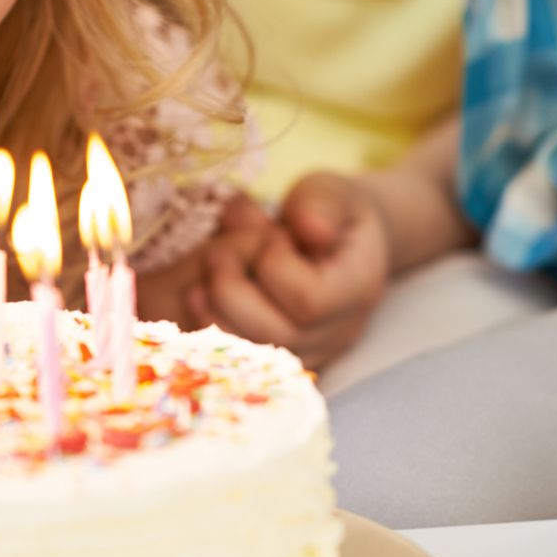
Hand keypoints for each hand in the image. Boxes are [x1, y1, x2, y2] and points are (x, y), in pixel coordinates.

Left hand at [190, 176, 390, 369]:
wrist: (339, 240)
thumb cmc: (329, 211)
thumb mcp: (328, 192)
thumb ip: (319, 204)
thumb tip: (310, 227)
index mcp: (357, 289)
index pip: (308, 299)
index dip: (274, 264)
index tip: (270, 232)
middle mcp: (337, 332)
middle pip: (278, 338)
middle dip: (232, 292)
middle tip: (218, 253)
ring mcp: (309, 352)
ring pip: (254, 360)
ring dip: (215, 316)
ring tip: (203, 279)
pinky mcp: (281, 361)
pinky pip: (241, 364)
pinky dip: (212, 333)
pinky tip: (199, 299)